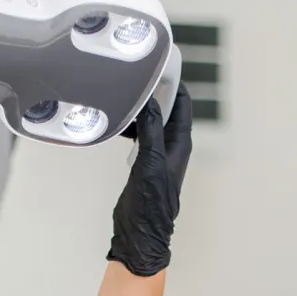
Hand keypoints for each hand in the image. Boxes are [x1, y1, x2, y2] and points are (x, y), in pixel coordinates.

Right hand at [106, 83, 192, 276]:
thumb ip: (151, 130)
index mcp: (180, 144)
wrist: (140, 235)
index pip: (182, 102)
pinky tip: (115, 121)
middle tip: (134, 71)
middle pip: (166, 107)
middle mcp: (171, 147)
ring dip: (139, 106)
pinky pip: (138, 135)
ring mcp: (157, 155)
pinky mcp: (143, 163)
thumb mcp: (150, 162)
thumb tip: (149, 99)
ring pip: (150, 120)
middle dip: (153, 88)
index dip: (173, 79)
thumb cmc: (151, 206)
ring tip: (122, 92)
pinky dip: (129, 124)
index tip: (160, 60)